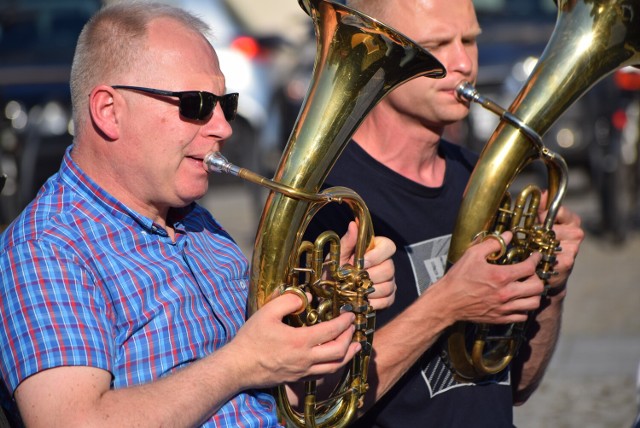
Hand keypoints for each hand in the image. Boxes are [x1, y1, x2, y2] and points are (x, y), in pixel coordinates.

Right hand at [228, 292, 360, 388]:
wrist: (238, 367)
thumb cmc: (251, 339)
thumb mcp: (267, 312)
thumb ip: (288, 301)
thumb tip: (307, 297)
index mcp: (300, 341)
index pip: (332, 331)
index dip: (344, 322)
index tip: (350, 314)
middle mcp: (305, 359)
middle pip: (339, 351)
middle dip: (350, 338)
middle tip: (353, 327)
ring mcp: (302, 371)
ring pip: (334, 366)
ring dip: (348, 355)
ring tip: (356, 346)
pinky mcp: (297, 379)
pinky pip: (322, 375)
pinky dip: (334, 366)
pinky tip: (335, 361)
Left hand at [339, 221, 396, 310]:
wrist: (330, 293)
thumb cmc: (335, 270)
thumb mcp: (337, 255)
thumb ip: (347, 242)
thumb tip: (353, 224)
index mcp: (377, 249)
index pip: (389, 246)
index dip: (376, 255)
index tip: (360, 263)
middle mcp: (387, 264)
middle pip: (389, 268)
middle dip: (369, 276)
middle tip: (353, 279)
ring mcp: (390, 281)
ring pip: (388, 285)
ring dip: (369, 290)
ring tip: (354, 290)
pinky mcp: (389, 297)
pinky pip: (387, 300)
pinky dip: (373, 302)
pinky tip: (361, 301)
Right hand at [436, 231, 545, 324]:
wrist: (447, 301)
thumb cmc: (458, 278)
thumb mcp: (472, 254)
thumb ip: (493, 244)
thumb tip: (508, 236)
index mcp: (501, 276)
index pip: (529, 267)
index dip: (535, 259)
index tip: (535, 256)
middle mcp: (506, 293)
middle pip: (538, 287)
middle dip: (537, 277)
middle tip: (530, 273)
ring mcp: (504, 307)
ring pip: (534, 303)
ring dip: (534, 294)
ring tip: (527, 288)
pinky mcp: (500, 318)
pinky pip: (522, 316)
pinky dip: (524, 309)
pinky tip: (518, 301)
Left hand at [539, 191, 583, 291]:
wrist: (550, 273)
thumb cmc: (545, 244)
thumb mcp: (544, 223)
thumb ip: (542, 207)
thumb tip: (542, 192)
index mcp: (572, 221)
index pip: (558, 210)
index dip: (542, 214)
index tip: (535, 219)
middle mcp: (576, 234)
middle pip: (551, 226)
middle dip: (536, 231)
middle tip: (529, 237)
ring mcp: (573, 248)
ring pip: (547, 240)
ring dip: (535, 244)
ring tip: (531, 248)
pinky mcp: (567, 263)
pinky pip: (547, 255)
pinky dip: (537, 257)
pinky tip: (536, 259)